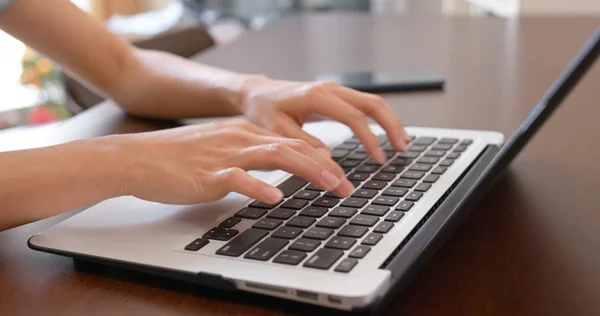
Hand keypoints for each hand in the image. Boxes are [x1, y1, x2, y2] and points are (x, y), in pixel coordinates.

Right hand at [111, 119, 353, 204]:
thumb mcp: (219, 150)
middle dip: (325, 166)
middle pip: (292, 148)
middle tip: (347, 185)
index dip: (320, 157)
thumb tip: (274, 169)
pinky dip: (260, 187)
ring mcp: (224, 155)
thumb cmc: (177, 159)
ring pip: (274, 156)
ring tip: (330, 186)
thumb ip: (247, 157)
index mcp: (243, 134)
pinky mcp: (207, 174)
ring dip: (307, 171)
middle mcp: (239, 139)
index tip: (340, 173)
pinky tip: (276, 197)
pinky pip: (239, 178)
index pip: (291, 141)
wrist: (138, 158)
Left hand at [239, 76, 410, 163]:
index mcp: (316, 96)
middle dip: (391, 125)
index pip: (353, 117)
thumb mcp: (277, 130)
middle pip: (372, 103)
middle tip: (402, 148)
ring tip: (401, 143)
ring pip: (372, 101)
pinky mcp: (336, 95)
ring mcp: (335, 90)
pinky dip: (379, 118)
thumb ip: (302, 143)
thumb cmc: (265, 110)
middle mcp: (330, 89)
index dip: (369, 138)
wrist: (257, 92)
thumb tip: (327, 159)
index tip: (378, 158)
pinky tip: (385, 133)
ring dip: (389, 121)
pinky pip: (364, 103)